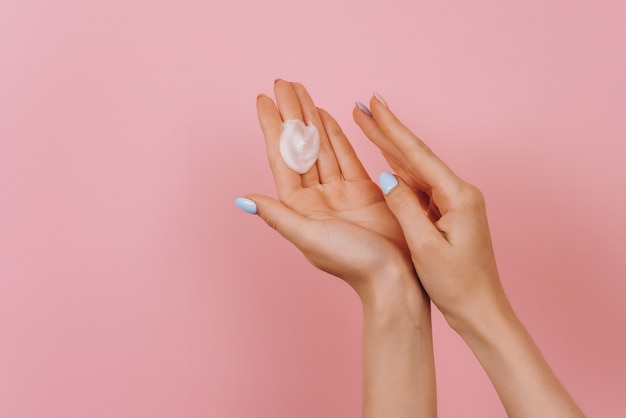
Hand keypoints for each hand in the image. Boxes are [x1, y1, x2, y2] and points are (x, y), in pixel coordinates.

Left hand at [244, 80, 420, 306]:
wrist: (394, 277)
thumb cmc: (352, 262)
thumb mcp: (310, 236)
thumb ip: (278, 216)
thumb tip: (243, 200)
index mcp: (298, 207)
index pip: (281, 157)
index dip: (272, 127)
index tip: (263, 99)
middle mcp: (315, 197)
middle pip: (299, 146)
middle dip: (291, 113)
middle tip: (282, 82)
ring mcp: (338, 193)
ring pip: (321, 147)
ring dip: (310, 118)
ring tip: (300, 91)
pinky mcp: (362, 191)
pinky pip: (345, 157)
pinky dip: (336, 135)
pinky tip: (325, 115)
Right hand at [354, 95, 505, 326]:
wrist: (480, 309)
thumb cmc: (457, 284)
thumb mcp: (426, 247)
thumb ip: (405, 207)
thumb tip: (386, 176)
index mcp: (457, 196)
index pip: (417, 155)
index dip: (391, 128)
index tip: (373, 104)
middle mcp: (458, 193)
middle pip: (415, 155)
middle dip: (388, 129)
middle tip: (366, 104)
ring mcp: (452, 202)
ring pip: (414, 169)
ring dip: (390, 147)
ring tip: (369, 124)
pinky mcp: (446, 214)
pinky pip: (417, 186)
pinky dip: (398, 170)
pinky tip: (385, 158)